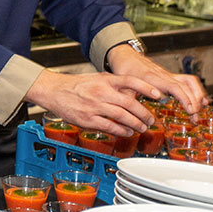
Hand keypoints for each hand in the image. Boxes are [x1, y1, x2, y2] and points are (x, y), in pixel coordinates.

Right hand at [25, 70, 158, 136]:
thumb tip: (134, 93)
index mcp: (105, 80)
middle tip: (151, 119)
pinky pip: (110, 127)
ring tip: (142, 127)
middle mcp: (101, 92)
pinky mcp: (88, 119)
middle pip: (130, 103)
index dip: (147, 88)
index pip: (130, 81)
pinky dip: (122, 131)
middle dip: (144, 113)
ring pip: (122, 116)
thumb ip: (114, 85)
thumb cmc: (76, 85)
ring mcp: (95, 106)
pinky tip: (128, 132)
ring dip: (136, 123)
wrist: (54, 90)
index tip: (158, 94)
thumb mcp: (97, 79)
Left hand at [105, 44, 207, 116]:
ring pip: (189, 82)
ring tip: (200, 110)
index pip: (174, 87)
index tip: (190, 109)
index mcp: (153, 78)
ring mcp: (169, 75)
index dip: (184, 98)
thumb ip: (129, 100)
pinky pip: (188, 82)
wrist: (126, 57)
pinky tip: (202, 101)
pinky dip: (197, 90)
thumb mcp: (124, 86)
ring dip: (198, 95)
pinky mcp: (171, 77)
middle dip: (193, 102)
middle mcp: (164, 76)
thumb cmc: (125, 70)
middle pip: (185, 86)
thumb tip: (133, 116)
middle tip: (195, 117)